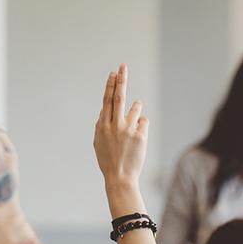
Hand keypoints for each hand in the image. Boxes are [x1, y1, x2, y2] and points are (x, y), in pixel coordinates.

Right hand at [93, 64, 148, 188]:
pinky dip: (141, 126)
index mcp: (102, 126)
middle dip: (121, 80)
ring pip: (136, 108)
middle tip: (123, 66)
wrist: (120, 177)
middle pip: (119, 96)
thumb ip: (101, 126)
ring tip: (131, 124)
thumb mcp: (99, 142)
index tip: (113, 73)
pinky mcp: (140, 135)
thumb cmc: (108, 160)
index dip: (110, 86)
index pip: (107, 100)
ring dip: (136, 110)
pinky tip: (137, 138)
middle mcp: (114, 125)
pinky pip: (144, 121)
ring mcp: (128, 129)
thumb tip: (104, 110)